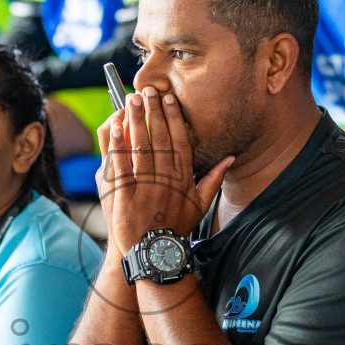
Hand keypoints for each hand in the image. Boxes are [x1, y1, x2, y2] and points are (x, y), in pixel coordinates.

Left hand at [104, 86, 231, 254]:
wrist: (157, 253)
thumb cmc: (177, 228)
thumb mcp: (200, 205)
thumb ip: (212, 179)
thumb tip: (229, 159)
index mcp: (183, 179)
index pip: (179, 141)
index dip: (174, 118)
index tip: (169, 100)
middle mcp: (165, 180)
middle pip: (160, 138)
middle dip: (153, 112)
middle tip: (148, 91)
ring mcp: (145, 188)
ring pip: (140, 147)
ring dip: (135, 121)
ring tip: (131, 100)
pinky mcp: (125, 196)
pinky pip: (120, 165)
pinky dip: (117, 144)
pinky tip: (115, 126)